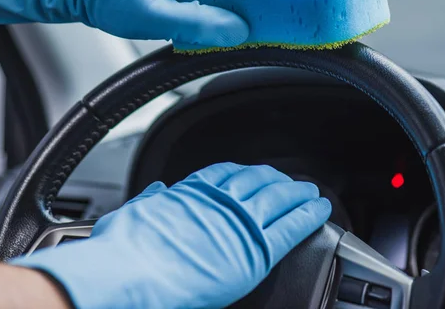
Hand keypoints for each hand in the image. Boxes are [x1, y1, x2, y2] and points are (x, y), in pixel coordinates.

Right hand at [13, 163, 330, 308]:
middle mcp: (218, 202)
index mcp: (191, 193)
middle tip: (288, 180)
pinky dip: (308, 216)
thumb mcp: (130, 214)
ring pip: (278, 199)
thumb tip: (158, 190)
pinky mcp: (254, 251)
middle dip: (275, 179)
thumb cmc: (124, 250)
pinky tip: (319, 210)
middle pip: (256, 181)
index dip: (243, 171)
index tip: (252, 172)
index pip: (224, 174)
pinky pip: (290, 227)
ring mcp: (238, 224)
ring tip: (310, 192)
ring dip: (297, 193)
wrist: (132, 273)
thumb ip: (150, 201)